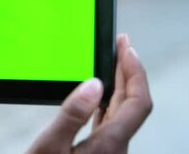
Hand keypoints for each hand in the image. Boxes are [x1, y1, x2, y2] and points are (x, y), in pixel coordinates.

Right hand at [27, 34, 151, 153]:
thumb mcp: (51, 146)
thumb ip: (73, 115)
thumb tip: (93, 84)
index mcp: (109, 143)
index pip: (137, 101)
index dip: (135, 71)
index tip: (126, 47)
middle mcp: (115, 146)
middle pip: (133, 103)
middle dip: (128, 70)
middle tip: (119, 45)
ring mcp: (109, 151)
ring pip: (123, 111)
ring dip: (120, 84)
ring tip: (110, 62)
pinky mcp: (98, 153)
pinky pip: (111, 120)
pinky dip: (109, 99)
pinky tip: (97, 95)